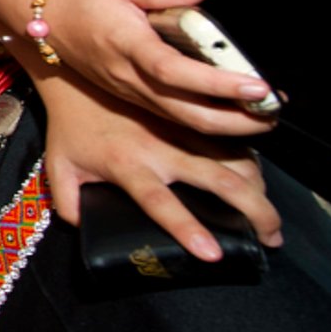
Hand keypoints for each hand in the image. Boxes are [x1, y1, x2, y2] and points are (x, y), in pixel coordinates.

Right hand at [39, 0, 275, 135]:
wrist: (43, 24)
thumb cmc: (82, 0)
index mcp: (129, 47)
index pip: (178, 72)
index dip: (219, 83)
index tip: (257, 85)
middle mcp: (132, 79)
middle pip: (187, 113)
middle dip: (236, 121)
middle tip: (273, 114)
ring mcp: (132, 94)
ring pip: (183, 121)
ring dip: (227, 127)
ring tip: (263, 120)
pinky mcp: (133, 98)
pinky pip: (173, 118)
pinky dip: (206, 123)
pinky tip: (231, 118)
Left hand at [41, 71, 281, 259]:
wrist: (77, 77)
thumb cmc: (69, 128)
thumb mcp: (59, 167)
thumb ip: (68, 202)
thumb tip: (84, 230)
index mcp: (127, 166)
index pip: (160, 202)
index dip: (187, 228)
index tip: (213, 254)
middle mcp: (160, 148)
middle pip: (218, 179)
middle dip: (252, 210)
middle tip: (271, 238)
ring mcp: (179, 129)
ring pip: (232, 156)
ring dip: (258, 185)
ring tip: (270, 215)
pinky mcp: (188, 116)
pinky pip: (228, 138)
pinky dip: (250, 158)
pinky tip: (260, 179)